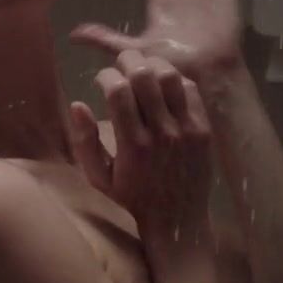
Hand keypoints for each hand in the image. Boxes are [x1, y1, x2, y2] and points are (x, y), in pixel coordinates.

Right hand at [68, 49, 212, 235]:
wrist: (178, 221)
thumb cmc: (132, 199)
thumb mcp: (99, 178)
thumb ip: (84, 142)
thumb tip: (77, 104)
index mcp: (132, 145)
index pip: (117, 91)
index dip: (105, 75)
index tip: (101, 80)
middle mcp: (161, 133)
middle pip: (144, 75)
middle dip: (128, 61)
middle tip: (121, 65)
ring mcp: (186, 129)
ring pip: (170, 76)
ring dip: (153, 64)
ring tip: (143, 68)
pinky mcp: (204, 129)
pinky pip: (191, 90)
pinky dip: (175, 79)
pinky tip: (164, 84)